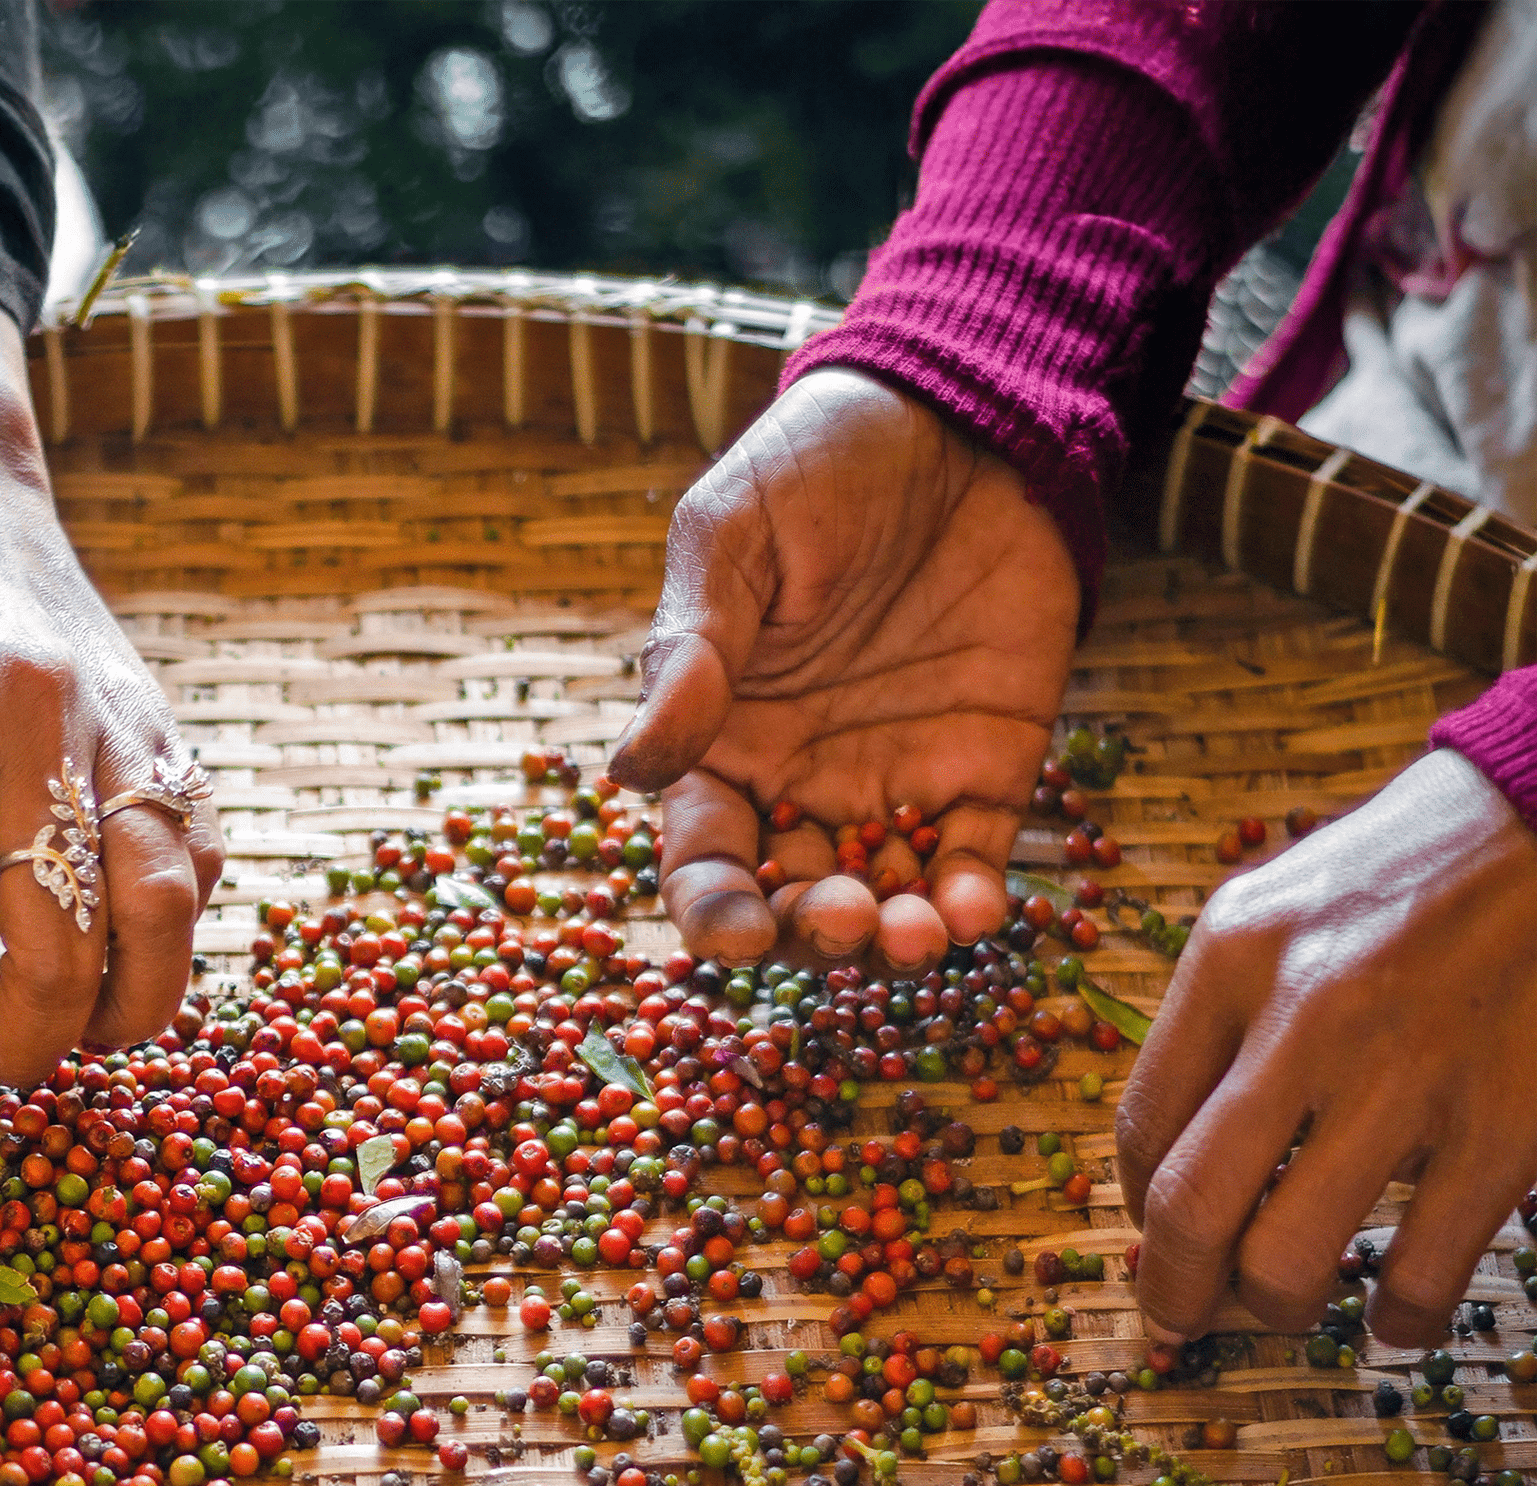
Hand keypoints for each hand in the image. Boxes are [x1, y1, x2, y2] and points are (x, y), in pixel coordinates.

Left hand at [0, 286, 223, 1134]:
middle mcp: (38, 724)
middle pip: (66, 948)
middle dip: (24, 1046)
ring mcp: (122, 721)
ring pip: (165, 912)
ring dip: (123, 1008)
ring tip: (68, 1028)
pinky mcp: (169, 727)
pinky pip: (199, 858)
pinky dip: (168, 930)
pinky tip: (117, 946)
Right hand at [608, 368, 1078, 968]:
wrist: (961, 415)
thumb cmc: (821, 465)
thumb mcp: (732, 539)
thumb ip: (690, 655)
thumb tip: (628, 770)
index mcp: (724, 741)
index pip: (705, 858)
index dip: (713, 912)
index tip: (735, 936)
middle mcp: (803, 781)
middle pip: (792, 904)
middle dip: (810, 936)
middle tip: (841, 920)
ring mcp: (897, 783)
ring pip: (886, 903)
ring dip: (897, 941)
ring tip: (914, 933)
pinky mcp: (986, 770)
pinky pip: (977, 860)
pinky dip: (976, 903)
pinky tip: (977, 910)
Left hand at [1118, 750, 1536, 1347]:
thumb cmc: (1402, 878)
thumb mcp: (1269, 911)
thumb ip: (1213, 1022)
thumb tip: (1169, 1166)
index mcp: (1232, 959)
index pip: (1141, 1124)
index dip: (1137, 1207)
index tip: (1151, 1238)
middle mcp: (1304, 1018)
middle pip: (1191, 1207)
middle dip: (1172, 1289)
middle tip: (1179, 1318)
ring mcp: (1408, 1076)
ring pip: (1289, 1257)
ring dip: (1272, 1307)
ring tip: (1281, 1305)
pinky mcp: (1506, 1124)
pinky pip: (1423, 1268)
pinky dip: (1397, 1318)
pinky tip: (1391, 1318)